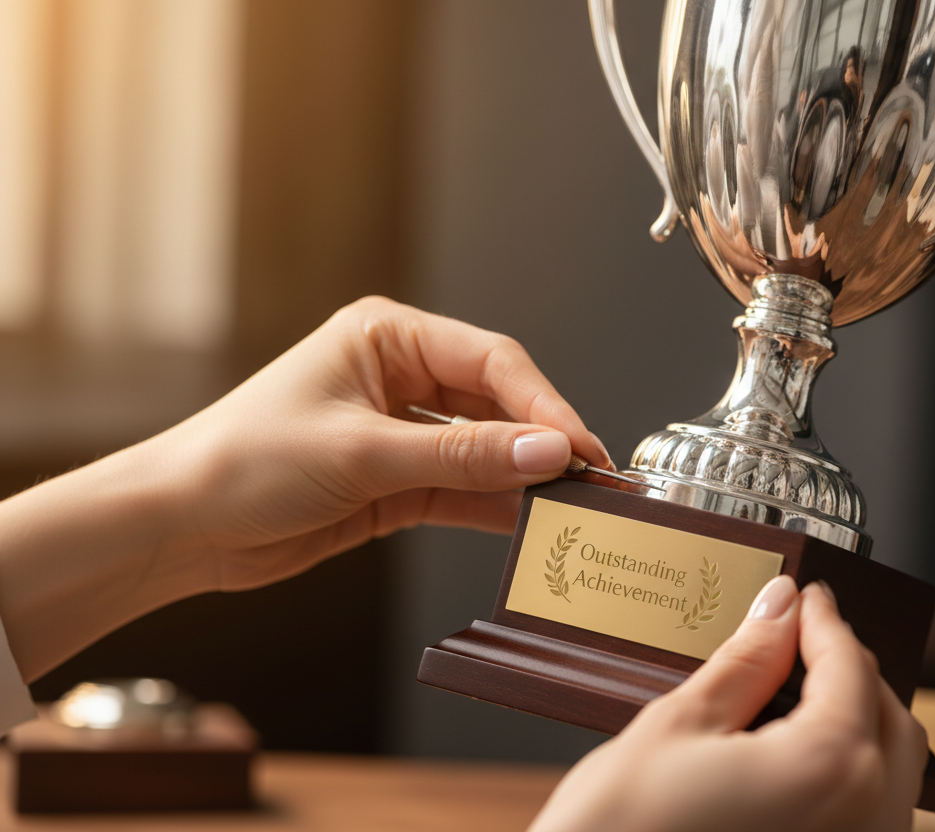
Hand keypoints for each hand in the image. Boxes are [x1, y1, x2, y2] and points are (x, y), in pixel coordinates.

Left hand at [160, 296, 610, 590]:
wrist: (180, 526)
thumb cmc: (242, 462)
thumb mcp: (363, 454)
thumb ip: (462, 455)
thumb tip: (546, 451)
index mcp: (386, 337)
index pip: (489, 360)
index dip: (542, 402)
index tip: (577, 445)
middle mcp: (399, 377)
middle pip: (495, 403)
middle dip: (539, 440)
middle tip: (587, 478)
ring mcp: (400, 431)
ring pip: (484, 449)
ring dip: (521, 477)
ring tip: (568, 507)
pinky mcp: (395, 482)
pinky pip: (461, 489)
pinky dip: (493, 506)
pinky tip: (526, 522)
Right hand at [529, 578, 927, 831]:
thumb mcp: (679, 727)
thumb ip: (744, 662)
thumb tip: (775, 607)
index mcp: (832, 769)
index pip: (851, 667)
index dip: (823, 620)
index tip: (804, 599)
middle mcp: (868, 821)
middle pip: (888, 715)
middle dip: (848, 667)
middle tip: (799, 634)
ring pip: (893, 770)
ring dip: (857, 720)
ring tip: (797, 689)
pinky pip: (873, 814)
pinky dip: (850, 772)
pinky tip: (798, 754)